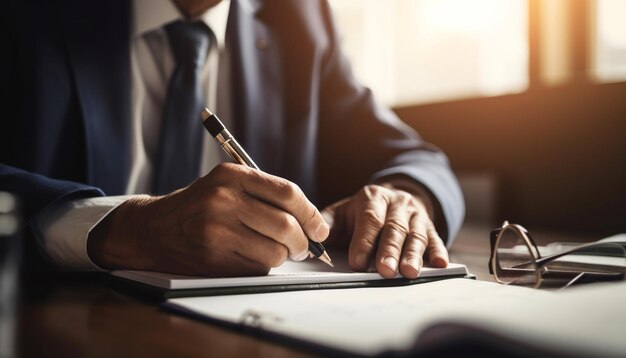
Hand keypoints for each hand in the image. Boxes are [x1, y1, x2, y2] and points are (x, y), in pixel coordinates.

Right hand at [88, 163, 328, 276]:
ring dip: (282, 256)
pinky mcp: (213, 257)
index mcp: (232, 175)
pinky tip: (250, 257)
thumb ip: (265, 194)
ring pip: (274, 251)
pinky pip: (257, 267)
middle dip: (303, 242)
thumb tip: (312, 222)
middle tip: (303, 247)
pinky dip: (262, 266)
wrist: (155, 229)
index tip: (320, 228)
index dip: (311, 213)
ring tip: (274, 251)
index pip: (288, 192)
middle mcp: (224, 199)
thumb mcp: (227, 185)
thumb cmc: (201, 206)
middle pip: (285, 225)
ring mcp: (216, 229)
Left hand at [322, 184, 447, 278]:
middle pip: (394, 228)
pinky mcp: (431, 226)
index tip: (357, 262)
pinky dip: (438, 252)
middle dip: (389, 251)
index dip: (364, 241)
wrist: (395, 199)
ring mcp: (416, 215)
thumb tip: (312, 241)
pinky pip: (436, 239)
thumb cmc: (363, 213)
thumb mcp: (344, 212)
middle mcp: (397, 203)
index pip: (369, 219)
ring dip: (413, 255)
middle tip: (385, 270)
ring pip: (416, 235)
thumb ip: (328, 225)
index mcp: (372, 198)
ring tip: (409, 272)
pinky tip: (439, 264)